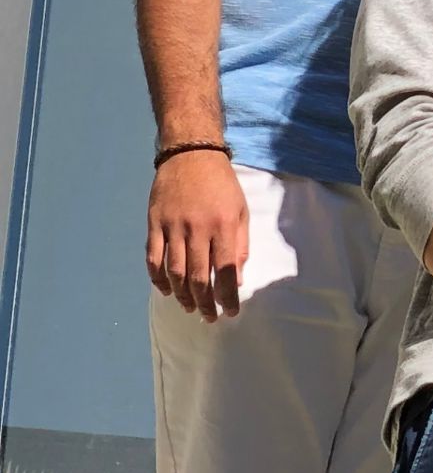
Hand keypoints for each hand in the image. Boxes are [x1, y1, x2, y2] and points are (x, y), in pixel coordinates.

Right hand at [147, 151, 248, 321]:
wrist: (190, 155)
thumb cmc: (222, 185)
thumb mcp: (240, 211)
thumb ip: (240, 245)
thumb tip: (235, 280)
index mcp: (222, 226)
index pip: (225, 270)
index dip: (227, 296)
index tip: (230, 312)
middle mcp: (196, 229)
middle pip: (197, 276)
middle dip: (204, 302)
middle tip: (208, 317)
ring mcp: (172, 227)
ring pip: (173, 270)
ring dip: (181, 294)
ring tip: (189, 308)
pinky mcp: (153, 224)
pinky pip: (153, 257)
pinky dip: (158, 278)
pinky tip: (166, 290)